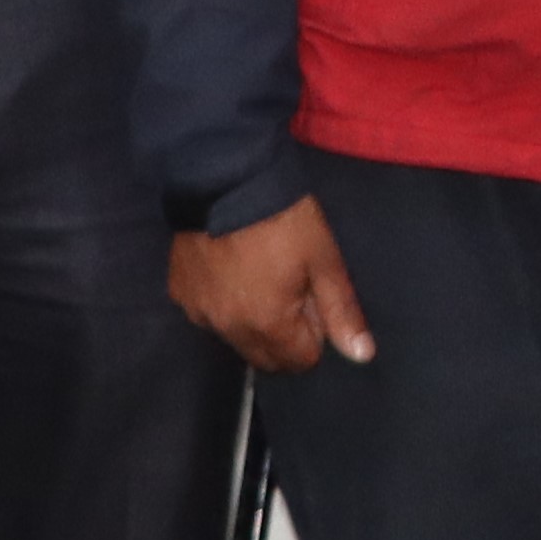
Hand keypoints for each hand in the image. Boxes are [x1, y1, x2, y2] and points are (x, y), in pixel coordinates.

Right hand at [171, 198, 374, 374]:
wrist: (226, 178)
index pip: (300, 361)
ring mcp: (197, 311)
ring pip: (235, 337)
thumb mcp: (324, 261)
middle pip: (266, 357)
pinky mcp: (179, 291)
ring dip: (252, 321)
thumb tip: (362, 355)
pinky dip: (223, 303)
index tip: (313, 297)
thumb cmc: (284, 220)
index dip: (315, 332)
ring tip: (259, 275)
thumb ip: (341, 311)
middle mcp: (227, 330)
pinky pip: (208, 314)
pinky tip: (230, 269)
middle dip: (284, 336)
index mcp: (266, 326)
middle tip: (290, 289)